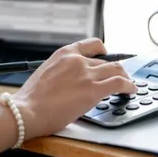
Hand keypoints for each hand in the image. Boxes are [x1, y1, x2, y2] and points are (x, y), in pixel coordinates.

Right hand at [12, 38, 136, 138]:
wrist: (27, 111)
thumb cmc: (31, 99)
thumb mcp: (46, 73)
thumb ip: (62, 71)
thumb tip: (73, 79)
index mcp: (64, 53)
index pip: (92, 44)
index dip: (104, 52)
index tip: (108, 57)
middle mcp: (77, 60)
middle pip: (106, 60)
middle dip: (115, 69)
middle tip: (119, 76)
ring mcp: (87, 74)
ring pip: (116, 69)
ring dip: (125, 77)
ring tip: (128, 84)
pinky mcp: (94, 90)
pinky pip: (119, 83)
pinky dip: (129, 86)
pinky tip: (130, 91)